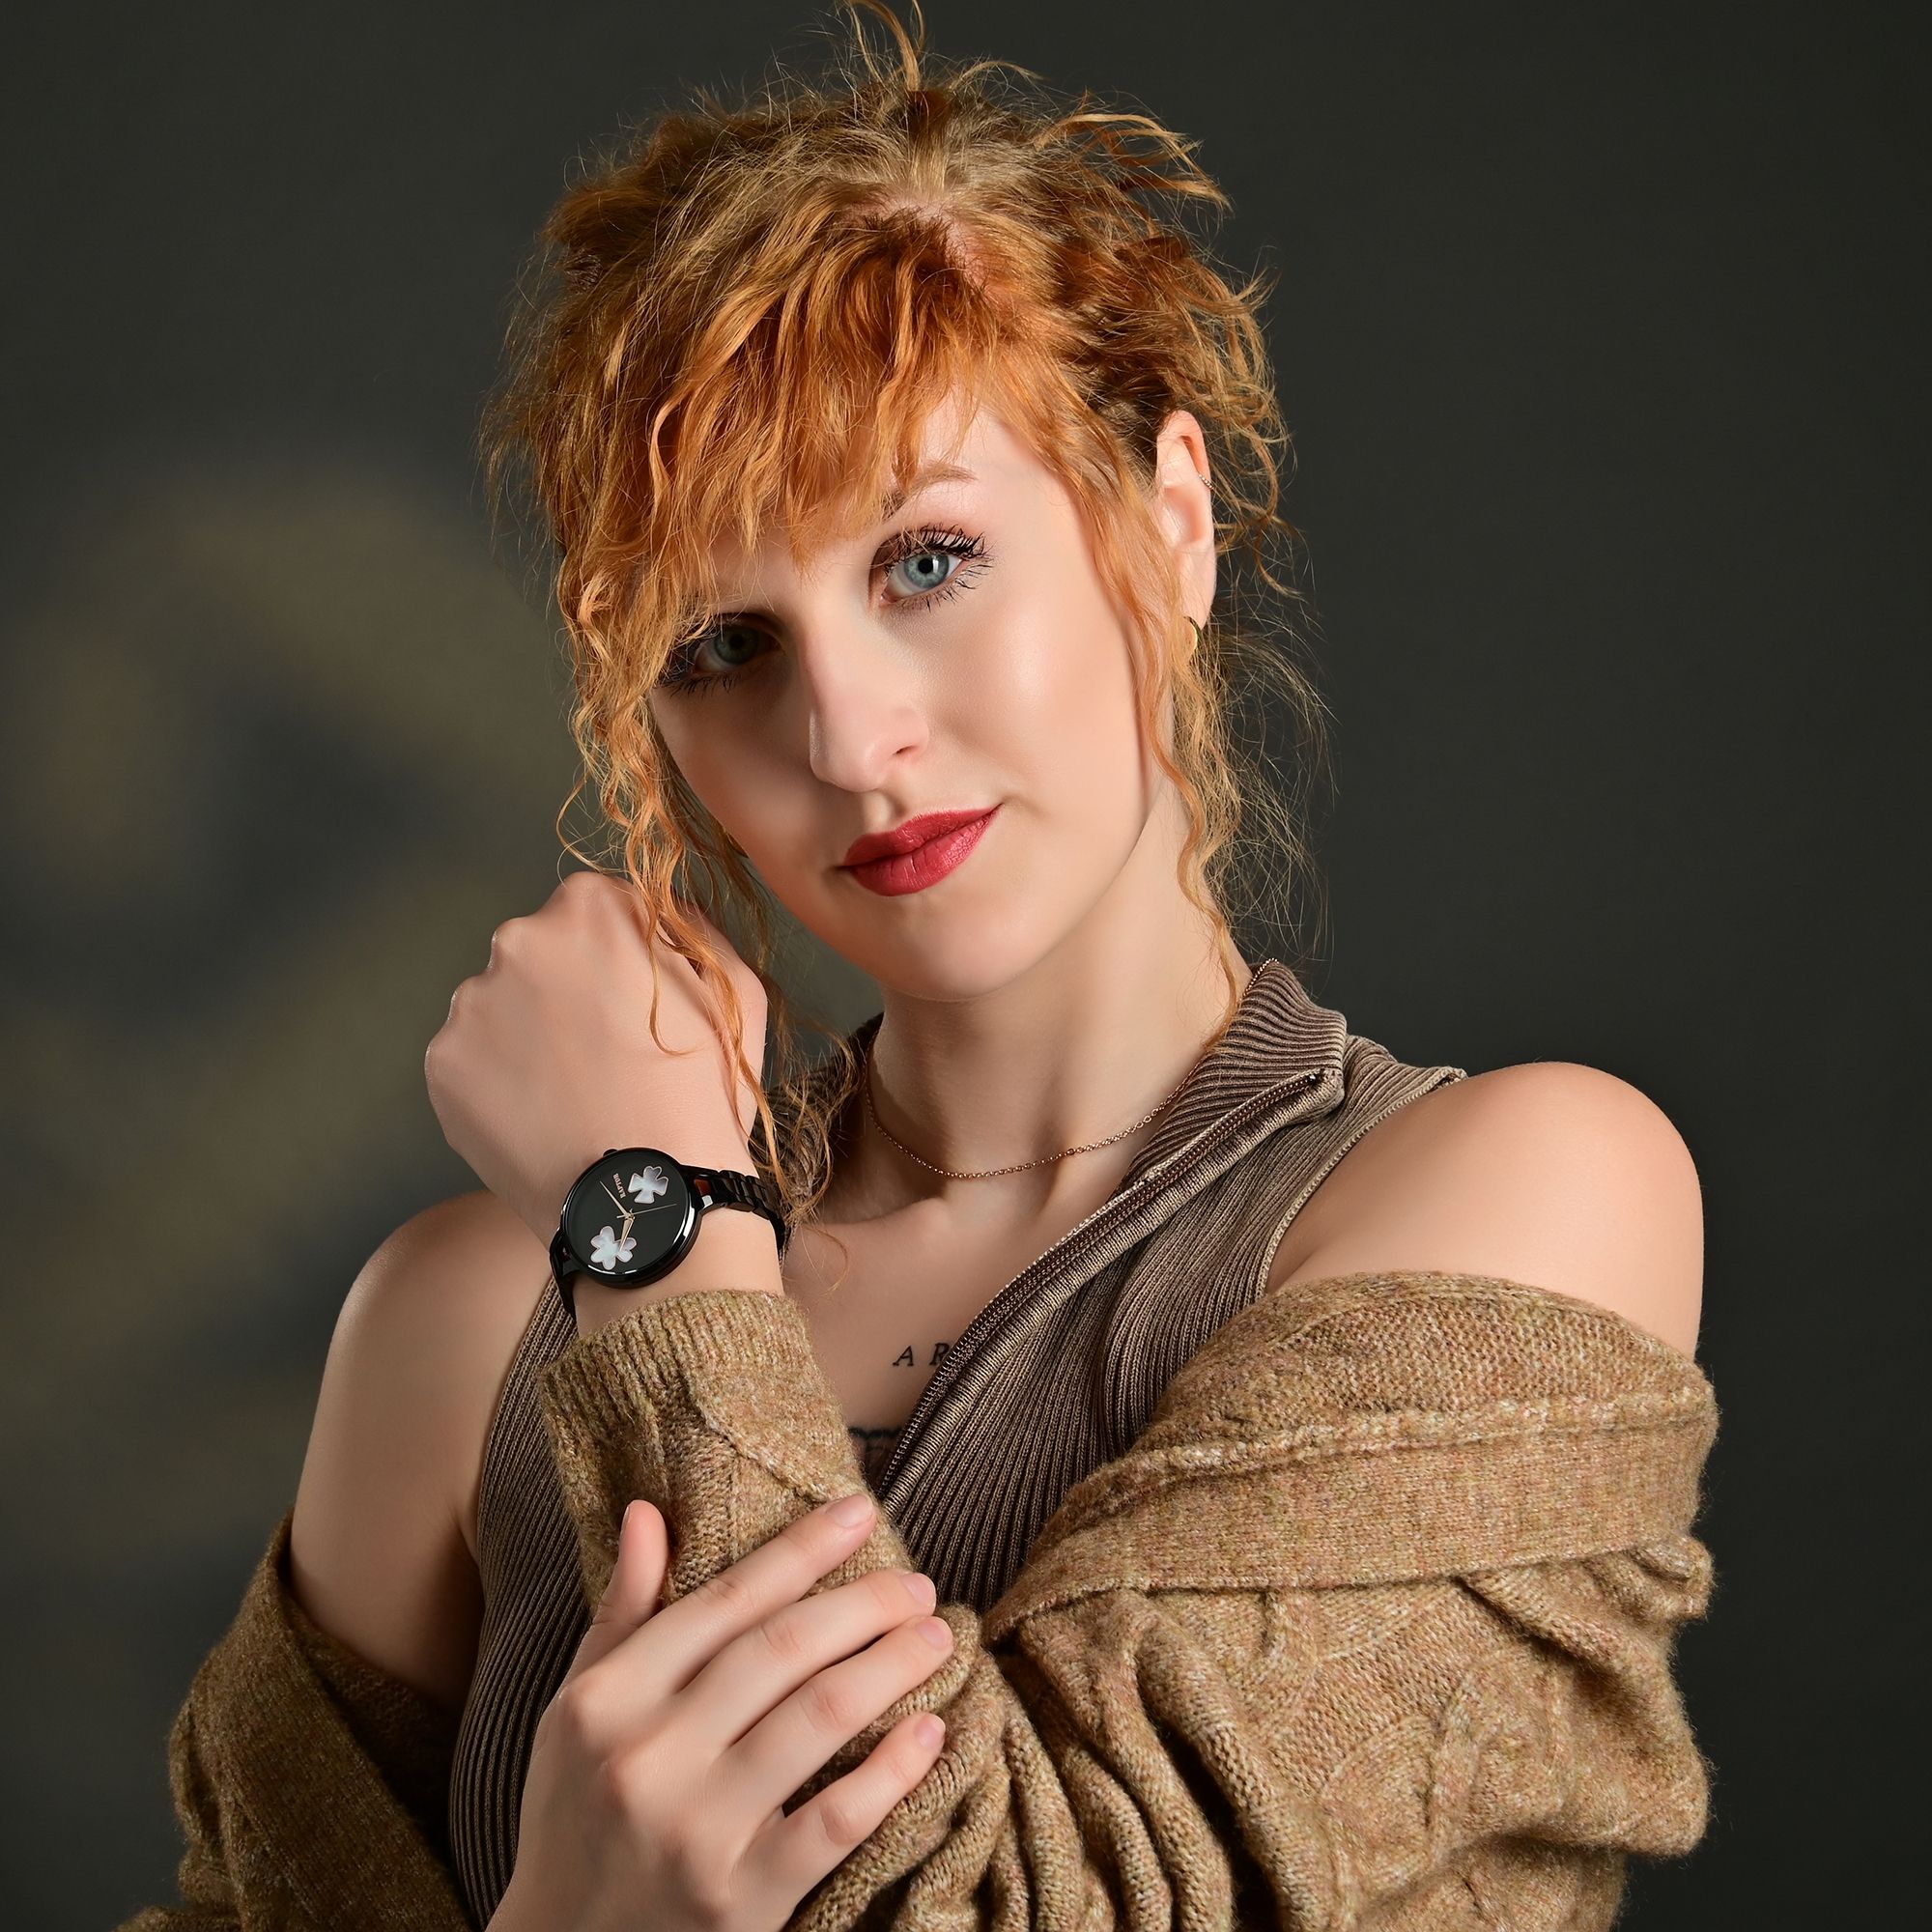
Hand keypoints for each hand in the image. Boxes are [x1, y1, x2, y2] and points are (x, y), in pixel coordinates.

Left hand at [425, 875, 768, 1246]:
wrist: (647, 1198)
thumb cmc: (703, 1093)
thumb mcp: (736, 992)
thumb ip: (694, 931)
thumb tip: (662, 915)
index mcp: (590, 908)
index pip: (599, 911)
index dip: (622, 961)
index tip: (636, 1009)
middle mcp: (517, 939)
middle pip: (542, 955)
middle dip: (568, 993)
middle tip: (607, 1058)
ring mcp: (471, 1005)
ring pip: (501, 1009)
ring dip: (530, 1039)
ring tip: (574, 1098)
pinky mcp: (443, 1065)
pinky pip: (474, 1063)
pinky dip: (501, 1086)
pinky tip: (544, 1121)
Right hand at [495, 1491, 952, 1931]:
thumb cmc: (577, 1817)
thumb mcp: (578, 1714)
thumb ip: (622, 1614)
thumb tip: (645, 1511)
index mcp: (607, 1699)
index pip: (726, 1601)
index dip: (803, 1550)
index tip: (862, 1512)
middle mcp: (648, 1757)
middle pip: (782, 1650)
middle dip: (864, 1604)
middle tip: (919, 1584)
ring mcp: (697, 1831)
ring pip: (819, 1717)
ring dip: (892, 1666)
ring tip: (936, 1638)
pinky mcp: (743, 1900)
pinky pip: (837, 1819)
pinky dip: (892, 1769)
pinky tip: (929, 1731)